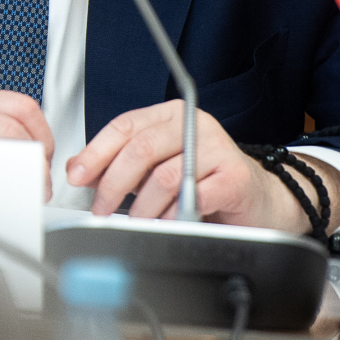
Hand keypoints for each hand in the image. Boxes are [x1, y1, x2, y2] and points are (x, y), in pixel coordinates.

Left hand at [64, 100, 339, 233]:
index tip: (77, 176)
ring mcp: (217, 148)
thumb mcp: (160, 167)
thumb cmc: (208, 183)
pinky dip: (173, 215)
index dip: (96, 152)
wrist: (263, 201)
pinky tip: (168, 223)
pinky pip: (192, 197)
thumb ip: (124, 164)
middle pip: (140, 149)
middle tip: (101, 209)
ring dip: (142, 207)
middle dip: (113, 184)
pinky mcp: (234, 177)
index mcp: (171, 116)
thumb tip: (79, 169)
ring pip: (163, 176)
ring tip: (137, 223)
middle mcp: (194, 124)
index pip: (124, 126)